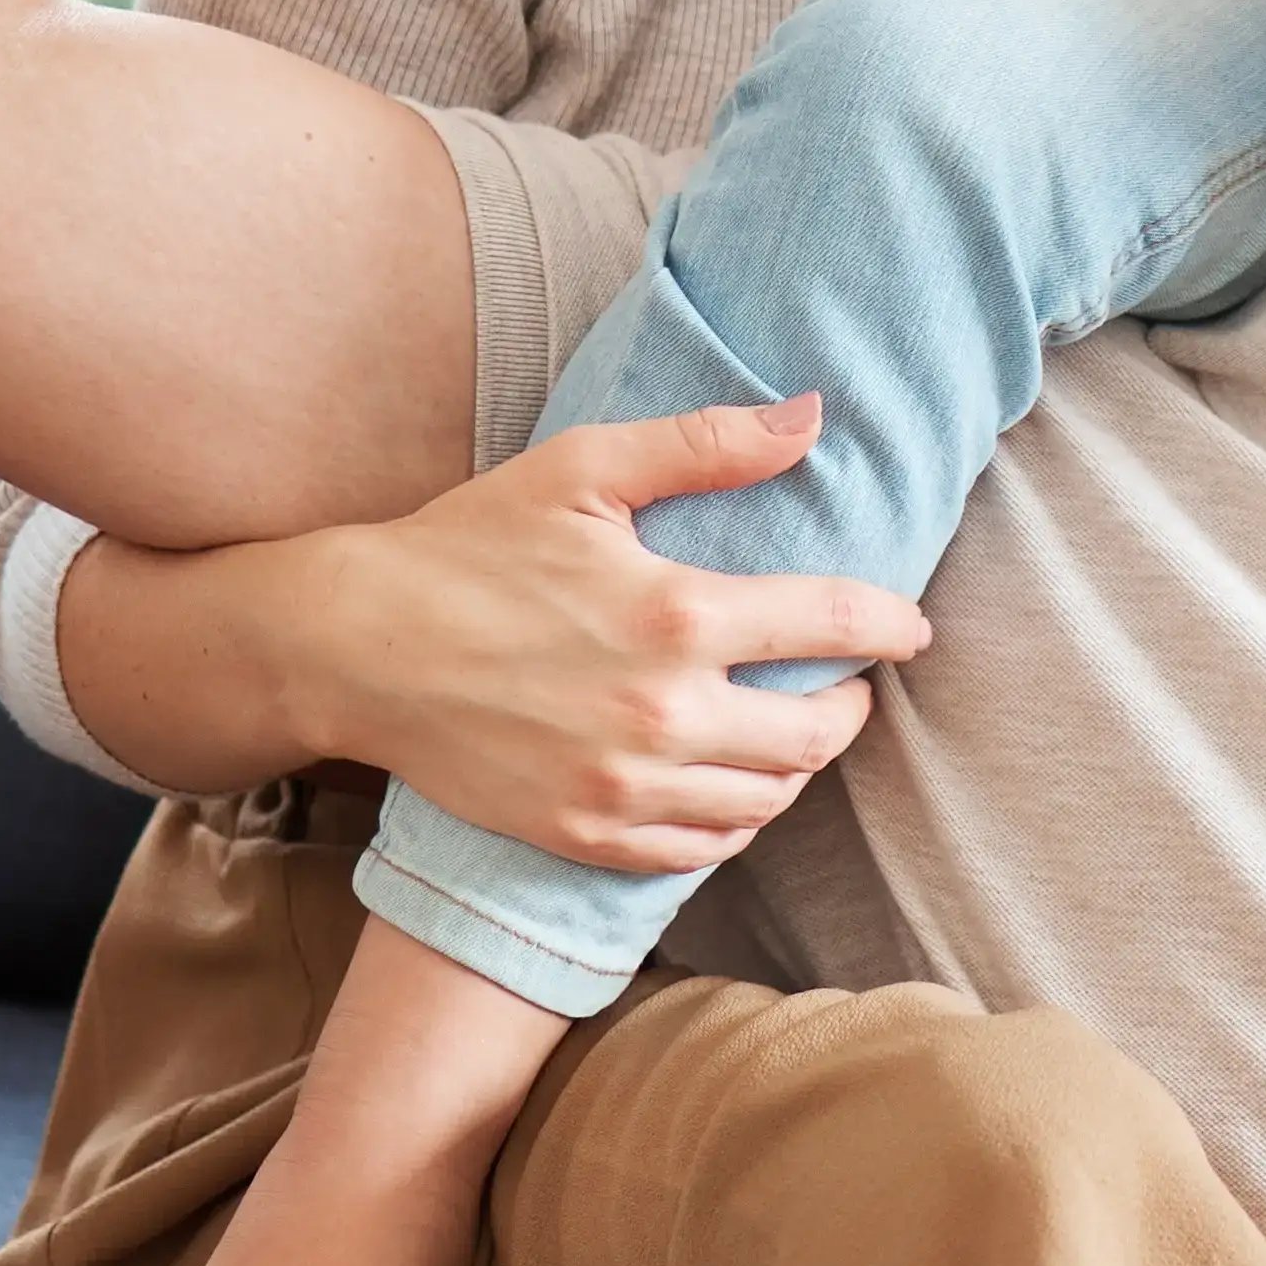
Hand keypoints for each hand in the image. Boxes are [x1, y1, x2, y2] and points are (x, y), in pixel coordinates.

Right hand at [266, 399, 930, 872]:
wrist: (356, 645)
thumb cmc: (470, 544)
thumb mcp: (585, 468)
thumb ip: (708, 444)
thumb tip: (813, 416)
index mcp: (675, 614)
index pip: (833, 624)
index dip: (891, 624)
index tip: (910, 627)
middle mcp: (660, 713)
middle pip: (816, 736)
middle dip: (853, 706)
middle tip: (850, 682)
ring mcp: (621, 786)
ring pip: (764, 801)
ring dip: (799, 767)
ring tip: (794, 730)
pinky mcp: (583, 834)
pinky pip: (698, 849)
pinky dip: (735, 820)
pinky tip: (733, 785)